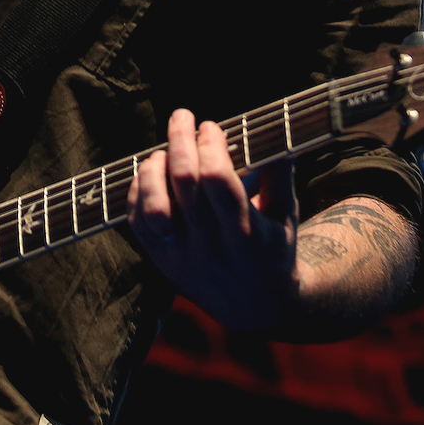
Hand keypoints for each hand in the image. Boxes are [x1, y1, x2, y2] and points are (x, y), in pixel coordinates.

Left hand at [127, 108, 299, 331]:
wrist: (258, 308)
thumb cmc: (275, 249)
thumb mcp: (286, 215)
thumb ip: (280, 175)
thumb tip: (277, 130)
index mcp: (245, 234)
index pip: (218, 181)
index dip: (211, 146)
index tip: (211, 126)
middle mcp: (211, 247)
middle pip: (185, 185)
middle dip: (180, 141)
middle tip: (182, 116)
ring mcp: (182, 258)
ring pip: (153, 209)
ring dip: (153, 171)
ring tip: (163, 152)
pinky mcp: (162, 263)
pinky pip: (138, 225)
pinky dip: (136, 193)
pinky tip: (148, 173)